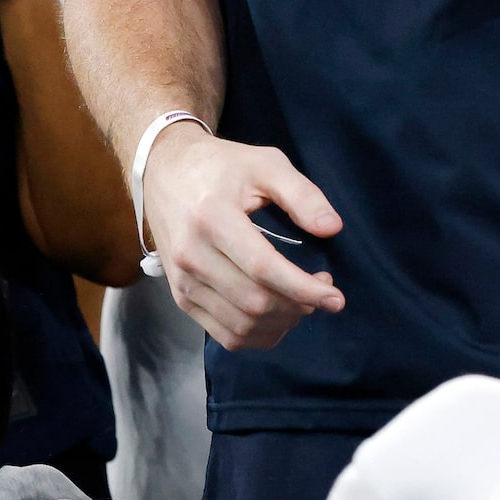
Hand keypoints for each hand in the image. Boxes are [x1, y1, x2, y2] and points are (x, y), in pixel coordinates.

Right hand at [140, 123, 345, 349]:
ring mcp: (183, 282)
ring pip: (239, 325)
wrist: (164, 174)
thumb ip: (302, 194)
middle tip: (323, 290)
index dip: (303, 289)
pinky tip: (279, 317)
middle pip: (253, 301)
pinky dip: (257, 336)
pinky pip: (223, 334)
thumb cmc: (220, 167)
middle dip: (298, 306)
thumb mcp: (266, 163)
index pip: (263, 269)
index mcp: (212, 218)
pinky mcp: (180, 297)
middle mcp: (191, 256)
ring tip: (304, 302)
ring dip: (281, 323)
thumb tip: (332, 228)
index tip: (336, 297)